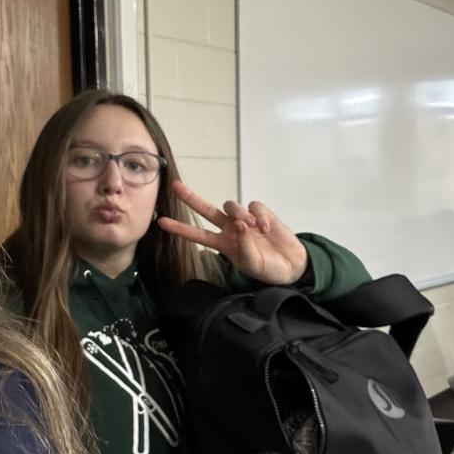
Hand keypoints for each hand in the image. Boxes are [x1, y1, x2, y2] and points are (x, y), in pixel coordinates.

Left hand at [157, 179, 307, 285]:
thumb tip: (239, 224)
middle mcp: (230, 229)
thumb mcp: (251, 262)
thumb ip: (243, 244)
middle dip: (191, 198)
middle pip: (206, 210)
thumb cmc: (268, 268)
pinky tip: (267, 229)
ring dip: (240, 214)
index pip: (197, 235)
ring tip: (253, 228)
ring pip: (232, 205)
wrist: (291, 266)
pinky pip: (255, 206)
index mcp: (223, 244)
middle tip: (176, 185)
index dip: (180, 229)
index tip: (162, 222)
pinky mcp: (261, 213)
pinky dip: (261, 216)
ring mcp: (245, 219)